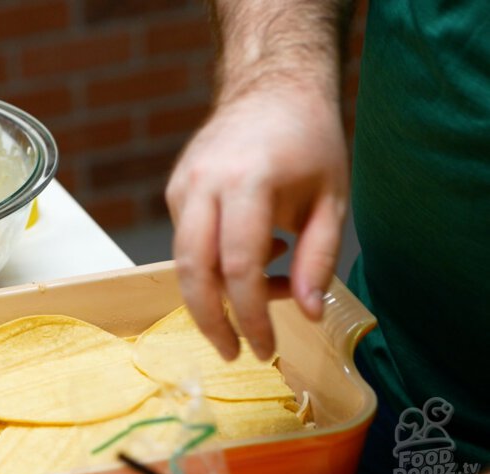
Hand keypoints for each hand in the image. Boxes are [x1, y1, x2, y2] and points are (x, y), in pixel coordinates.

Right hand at [166, 88, 348, 360]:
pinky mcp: (175, 189)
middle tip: (235, 353)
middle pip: (193, 270)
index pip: (239, 266)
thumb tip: (308, 314)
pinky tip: (253, 259)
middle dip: (212, 321)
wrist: (271, 88)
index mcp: (248, 181)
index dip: (251, 316)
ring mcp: (183, 185)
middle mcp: (204, 183)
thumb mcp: (331, 200)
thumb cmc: (308, 141)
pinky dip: (213, 266)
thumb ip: (318, 259)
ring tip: (259, 301)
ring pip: (185, 260)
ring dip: (216, 295)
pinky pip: (187, 242)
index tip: (265, 349)